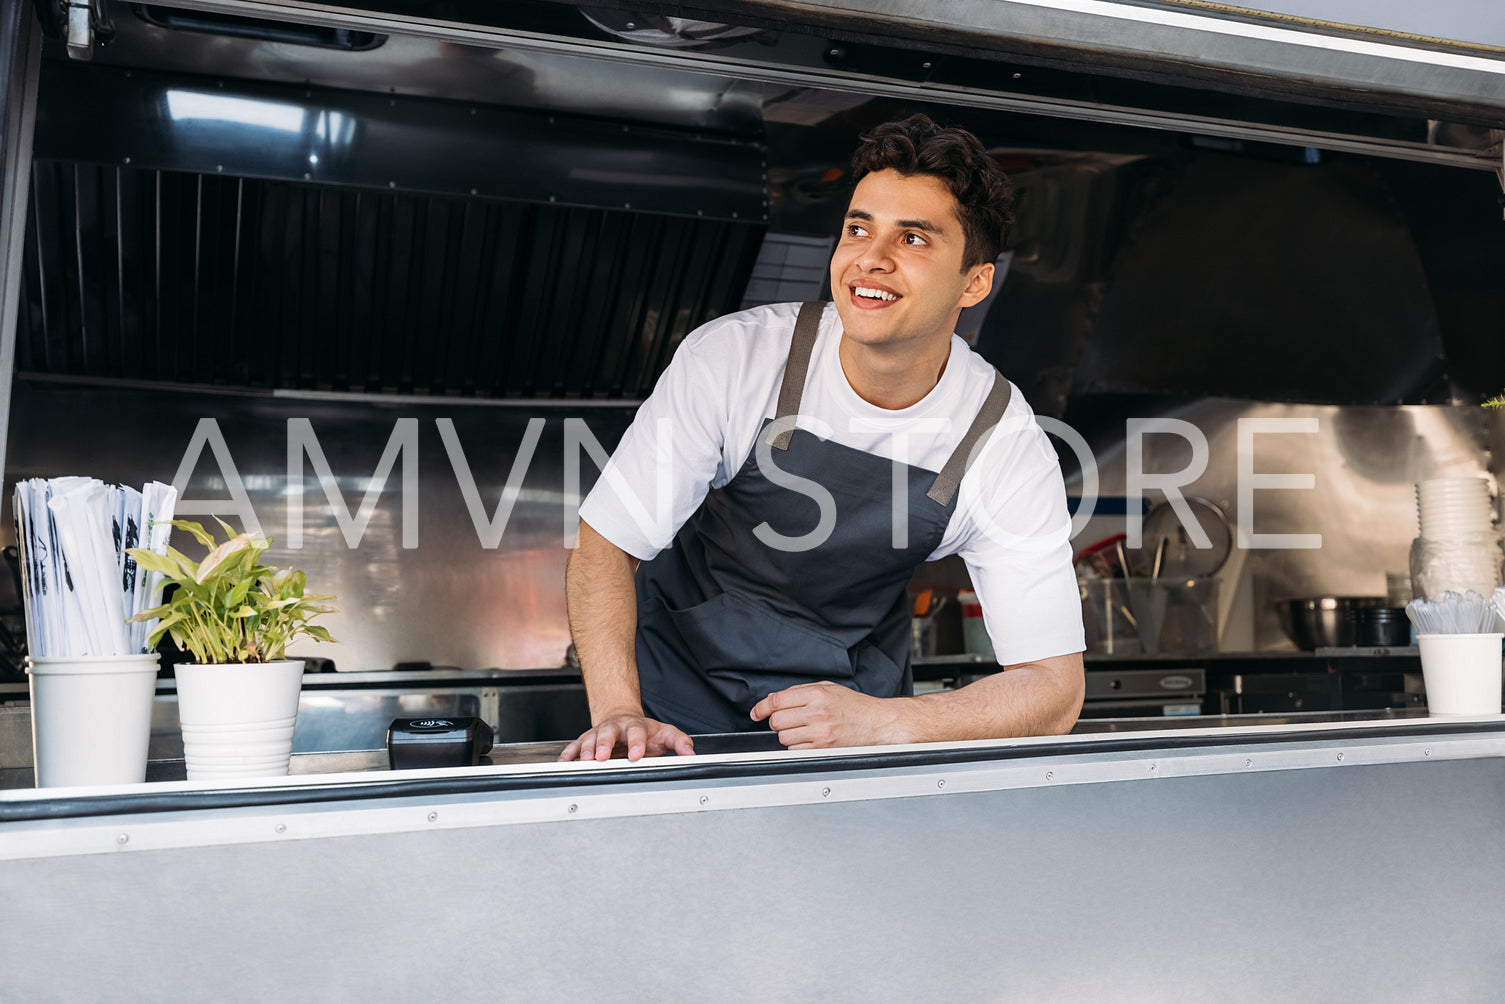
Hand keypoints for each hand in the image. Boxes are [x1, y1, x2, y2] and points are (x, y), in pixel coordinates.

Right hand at [557, 711, 695, 761]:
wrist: (622, 718)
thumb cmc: (644, 731)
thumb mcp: (665, 733)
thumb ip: (679, 742)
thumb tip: (691, 753)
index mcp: (635, 726)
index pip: (636, 732)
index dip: (636, 742)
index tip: (637, 754)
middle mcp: (614, 728)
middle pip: (607, 733)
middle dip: (604, 744)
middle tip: (601, 756)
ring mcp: (598, 734)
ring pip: (588, 740)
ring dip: (584, 750)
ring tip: (583, 761)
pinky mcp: (585, 741)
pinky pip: (574, 747)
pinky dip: (568, 754)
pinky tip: (563, 763)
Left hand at [750, 682, 907, 749]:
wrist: (878, 723)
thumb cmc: (855, 706)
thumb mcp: (828, 688)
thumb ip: (800, 691)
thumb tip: (775, 699)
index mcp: (816, 694)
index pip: (777, 700)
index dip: (761, 707)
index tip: (756, 712)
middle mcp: (817, 712)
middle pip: (777, 720)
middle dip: (778, 722)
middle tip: (788, 721)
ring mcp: (820, 732)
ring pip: (783, 738)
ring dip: (788, 735)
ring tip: (803, 730)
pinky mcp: (823, 748)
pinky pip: (795, 751)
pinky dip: (798, 747)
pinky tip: (810, 740)